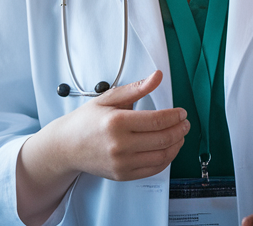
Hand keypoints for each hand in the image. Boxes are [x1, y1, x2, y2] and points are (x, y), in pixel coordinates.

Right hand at [16, 71, 187, 224]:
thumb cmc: (86, 121)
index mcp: (116, 122)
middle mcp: (120, 145)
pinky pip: (153, 169)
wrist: (67, 147)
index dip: (175, 116)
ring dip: (177, 145)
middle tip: (185, 122)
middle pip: (163, 138)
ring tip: (180, 135)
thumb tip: (157, 76)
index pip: (157, 120)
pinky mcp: (123, 175)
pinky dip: (166, 159)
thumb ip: (136, 88)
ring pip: (162, 156)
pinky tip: (168, 149)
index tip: (181, 112)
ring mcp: (122, 163)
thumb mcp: (108, 98)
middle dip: (180, 129)